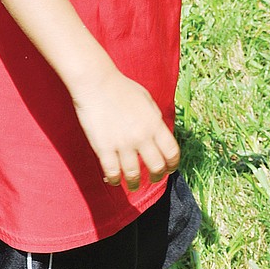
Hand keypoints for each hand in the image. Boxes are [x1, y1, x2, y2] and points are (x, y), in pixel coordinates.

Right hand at [72, 67, 179, 189]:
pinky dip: (115, 180)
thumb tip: (160, 132)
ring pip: (134, 174)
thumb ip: (155, 118)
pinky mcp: (104, 148)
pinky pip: (113, 172)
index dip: (173, 164)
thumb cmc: (121, 88)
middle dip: (157, 176)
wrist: (96, 83)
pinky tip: (114, 180)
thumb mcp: (147, 99)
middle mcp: (142, 136)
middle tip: (154, 178)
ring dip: (135, 183)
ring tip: (133, 185)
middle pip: (156, 166)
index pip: (172, 152)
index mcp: (155, 124)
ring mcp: (123, 144)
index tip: (170, 168)